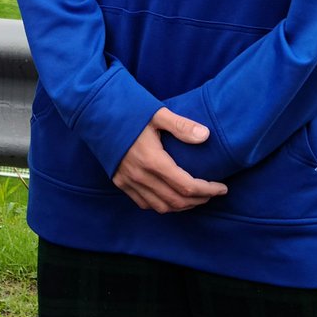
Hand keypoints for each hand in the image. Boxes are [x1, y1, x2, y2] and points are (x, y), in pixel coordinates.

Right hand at [112, 107, 227, 212]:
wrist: (94, 113)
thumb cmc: (127, 110)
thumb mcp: (156, 113)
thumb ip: (181, 126)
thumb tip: (206, 136)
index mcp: (152, 160)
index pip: (186, 186)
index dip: (208, 190)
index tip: (222, 187)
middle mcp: (140, 175)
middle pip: (176, 201)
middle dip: (199, 200)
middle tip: (212, 193)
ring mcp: (127, 181)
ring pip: (161, 206)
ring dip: (182, 206)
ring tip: (195, 198)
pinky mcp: (119, 181)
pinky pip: (144, 203)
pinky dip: (161, 205)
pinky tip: (170, 197)